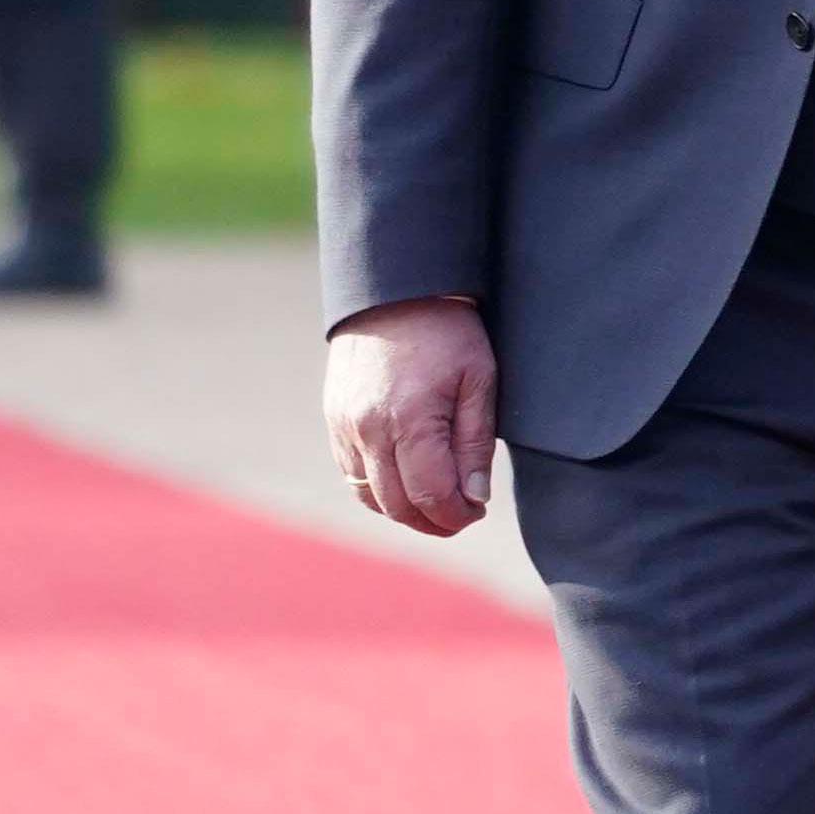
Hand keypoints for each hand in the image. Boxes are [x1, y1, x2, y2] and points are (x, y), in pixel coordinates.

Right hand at [323, 297, 501, 537]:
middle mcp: (369, 429)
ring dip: (403, 510)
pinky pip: (352, 473)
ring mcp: (344, 426)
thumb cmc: (448, 333)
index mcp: (410, 420)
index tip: (476, 513)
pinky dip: (378, 488)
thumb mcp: (480, 381)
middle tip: (461, 517)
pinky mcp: (334, 420)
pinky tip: (406, 482)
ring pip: (369, 494)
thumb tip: (475, 497)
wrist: (393, 293)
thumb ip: (475, 444)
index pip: (430, 495)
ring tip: (436, 505)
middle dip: (432, 521)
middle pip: (396, 504)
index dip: (456, 516)